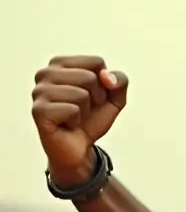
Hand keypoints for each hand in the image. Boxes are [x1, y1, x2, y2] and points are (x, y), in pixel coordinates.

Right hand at [32, 55, 128, 186]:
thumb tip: (107, 76)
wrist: (79, 149)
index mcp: (60, 64)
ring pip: (82, 94)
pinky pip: (73, 110)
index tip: (93, 98)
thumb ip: (119, 81)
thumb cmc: (91, 120)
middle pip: (90, 77)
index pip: (97, 62)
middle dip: (96, 98)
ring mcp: (39, 91)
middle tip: (84, 110)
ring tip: (75, 117)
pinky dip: (77, 122)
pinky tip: (67, 125)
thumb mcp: (114, 99)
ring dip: (86, 111)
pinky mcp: (39, 110)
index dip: (104, 84)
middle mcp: (45, 73)